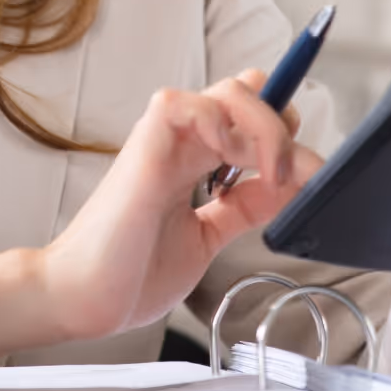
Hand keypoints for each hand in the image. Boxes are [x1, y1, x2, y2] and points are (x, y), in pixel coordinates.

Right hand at [0, 70, 316, 376]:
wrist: (82, 299)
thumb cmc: (130, 274)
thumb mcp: (207, 239)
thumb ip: (241, 210)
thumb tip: (287, 188)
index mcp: (194, 162)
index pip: (246, 115)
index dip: (283, 127)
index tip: (308, 169)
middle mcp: (182, 144)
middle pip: (248, 93)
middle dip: (284, 124)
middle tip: (296, 173)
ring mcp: (163, 142)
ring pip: (228, 91)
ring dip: (264, 126)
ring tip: (272, 172)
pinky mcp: (144, 148)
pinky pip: (183, 104)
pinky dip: (218, 122)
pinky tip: (229, 159)